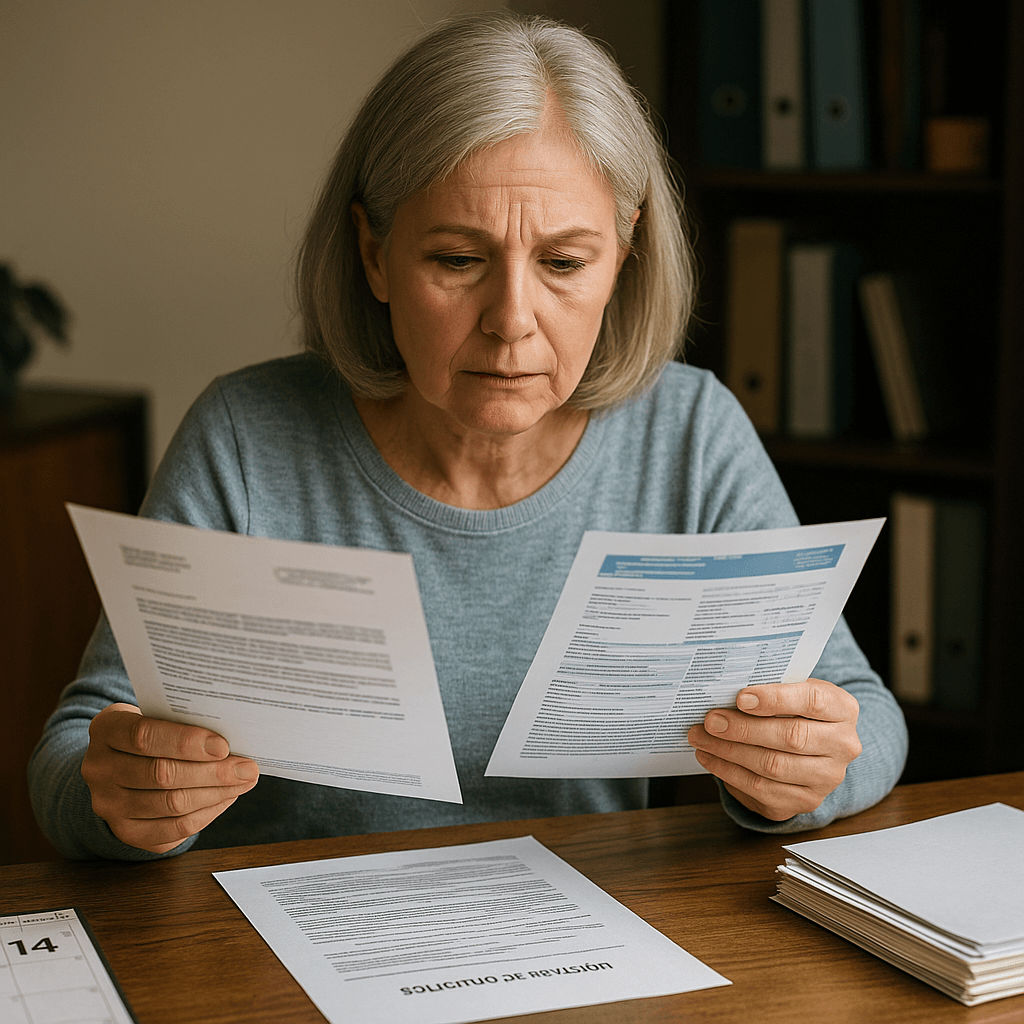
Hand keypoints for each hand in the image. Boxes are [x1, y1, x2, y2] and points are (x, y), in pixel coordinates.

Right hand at [82, 703, 258, 852]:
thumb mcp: (157, 714)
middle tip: (247, 768)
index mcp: (106, 728)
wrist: (119, 762)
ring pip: (171, 804)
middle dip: (212, 772)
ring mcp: (108, 804)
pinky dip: (206, 814)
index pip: (144, 736)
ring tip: (244, 781)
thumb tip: (236, 736)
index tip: (223, 746)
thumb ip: (185, 721)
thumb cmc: (152, 731)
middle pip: (161, 775)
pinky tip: (226, 798)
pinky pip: (173, 829)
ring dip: (216, 794)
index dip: (186, 742)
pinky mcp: (126, 831)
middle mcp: (99, 768)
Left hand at [687, 679, 860, 820]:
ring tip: (702, 737)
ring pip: (773, 766)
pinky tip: (710, 757)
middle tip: (711, 720)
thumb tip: (725, 689)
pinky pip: (763, 790)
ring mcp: (827, 778)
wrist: (812, 745)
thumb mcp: (793, 689)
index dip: (775, 699)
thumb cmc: (796, 709)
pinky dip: (730, 773)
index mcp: (843, 709)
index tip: (740, 698)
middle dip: (743, 728)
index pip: (813, 701)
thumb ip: (771, 686)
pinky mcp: (806, 801)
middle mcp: (843, 746)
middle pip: (791, 738)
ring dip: (729, 752)